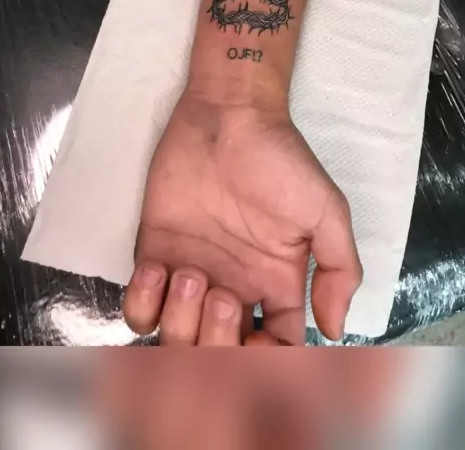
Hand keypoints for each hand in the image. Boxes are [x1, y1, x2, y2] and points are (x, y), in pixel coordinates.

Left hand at [124, 92, 361, 343]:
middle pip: (218, 356)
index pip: (270, 351)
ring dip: (180, 319)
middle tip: (222, 297)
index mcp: (274, 284)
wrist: (229, 114)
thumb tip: (333, 332)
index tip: (255, 342)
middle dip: (217, 344)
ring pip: (175, 339)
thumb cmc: (279, 160)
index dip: (263, 363)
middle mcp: (232, 288)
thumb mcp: (326, 211)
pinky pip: (138, 308)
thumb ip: (339, 271)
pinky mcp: (153, 254)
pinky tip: (159, 266)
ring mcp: (190, 274)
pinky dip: (144, 301)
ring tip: (191, 271)